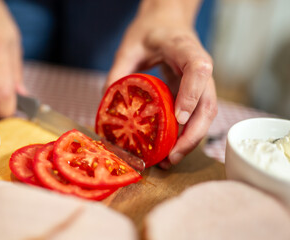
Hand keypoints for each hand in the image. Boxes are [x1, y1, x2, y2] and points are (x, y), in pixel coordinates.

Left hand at [106, 0, 216, 166]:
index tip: (178, 118)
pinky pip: (195, 116)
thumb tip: (107, 107)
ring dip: (190, 140)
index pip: (198, 70)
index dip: (191, 95)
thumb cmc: (150, 30)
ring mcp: (201, 82)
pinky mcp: (195, 92)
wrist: (167, 22)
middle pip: (208, 103)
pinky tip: (169, 149)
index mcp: (184, 48)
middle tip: (171, 157)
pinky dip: (185, 135)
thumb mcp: (128, 46)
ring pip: (205, 115)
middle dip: (193, 134)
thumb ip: (118, 73)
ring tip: (168, 160)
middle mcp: (200, 67)